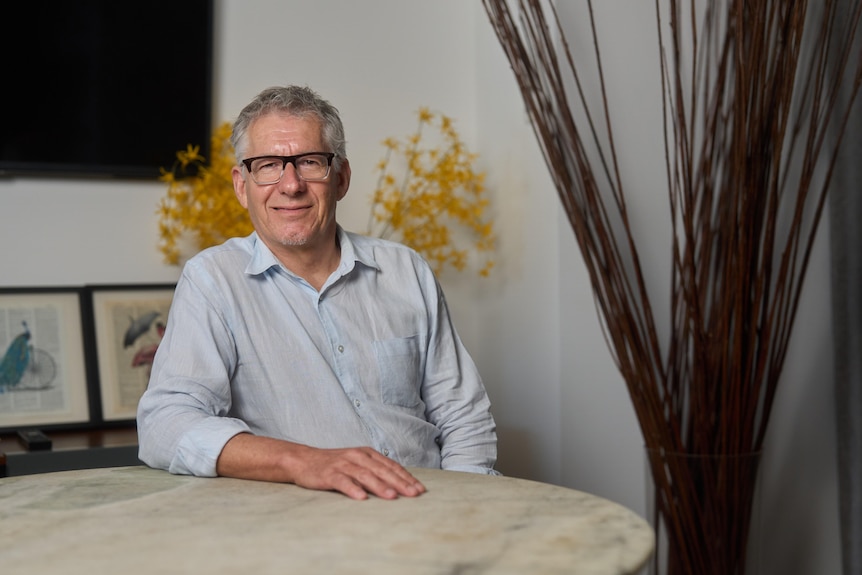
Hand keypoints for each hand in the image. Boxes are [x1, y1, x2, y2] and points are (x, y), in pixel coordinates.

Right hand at [292, 446, 425, 500]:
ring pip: (365, 475)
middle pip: (382, 470)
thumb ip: (375, 471)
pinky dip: (353, 489)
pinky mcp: (329, 473)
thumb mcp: (357, 463)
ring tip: (393, 497)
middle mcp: (357, 456)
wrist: (304, 460)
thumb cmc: (335, 465)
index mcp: (367, 454)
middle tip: (414, 494)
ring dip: (380, 486)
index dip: (406, 477)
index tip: (420, 489)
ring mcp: (343, 464)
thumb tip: (398, 485)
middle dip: (400, 483)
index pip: (391, 466)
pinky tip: (361, 498)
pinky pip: (343, 481)